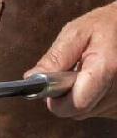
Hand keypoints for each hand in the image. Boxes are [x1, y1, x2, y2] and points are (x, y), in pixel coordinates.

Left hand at [26, 2, 116, 118]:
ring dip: (81, 96)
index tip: (51, 86)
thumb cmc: (106, 25)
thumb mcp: (76, 33)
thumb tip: (32, 78)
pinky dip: (94, 98)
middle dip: (67, 96)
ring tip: (88, 72)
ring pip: (89, 112)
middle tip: (71, 71)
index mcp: (105, 68)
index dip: (57, 100)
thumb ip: (56, 57)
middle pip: (79, 111)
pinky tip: (98, 80)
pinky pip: (101, 110)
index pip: (76, 104)